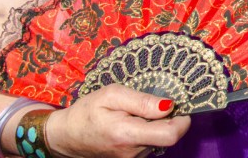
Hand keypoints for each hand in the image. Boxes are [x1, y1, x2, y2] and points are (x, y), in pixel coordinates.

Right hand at [47, 84, 190, 157]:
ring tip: (136, 113)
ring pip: (159, 139)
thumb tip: (169, 105)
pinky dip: (148, 131)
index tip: (179, 105)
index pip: (170, 135)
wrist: (65, 136)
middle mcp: (133, 152)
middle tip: (152, 103)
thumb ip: (142, 101)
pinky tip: (133, 122)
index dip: (182, 120)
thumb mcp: (112, 95)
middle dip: (168, 119)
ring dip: (156, 125)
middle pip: (167, 136)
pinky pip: (150, 143)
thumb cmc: (87, 112)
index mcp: (128, 135)